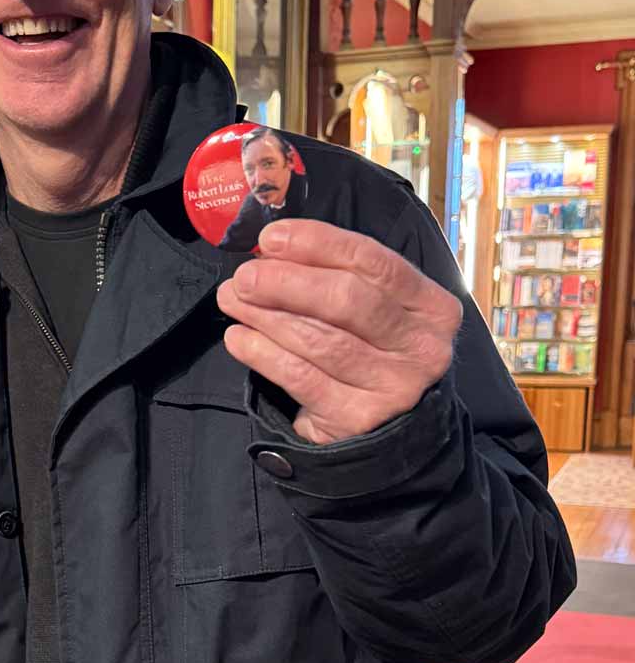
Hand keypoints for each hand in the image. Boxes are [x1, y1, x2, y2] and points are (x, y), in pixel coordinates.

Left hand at [216, 219, 461, 444]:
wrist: (389, 424)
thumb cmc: (372, 346)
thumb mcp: (371, 305)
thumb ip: (331, 274)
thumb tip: (270, 252)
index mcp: (430, 305)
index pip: (371, 261)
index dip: (317, 244)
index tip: (270, 239)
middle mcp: (421, 347)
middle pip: (346, 301)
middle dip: (285, 282)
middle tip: (244, 276)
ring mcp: (394, 387)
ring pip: (319, 340)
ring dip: (265, 315)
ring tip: (232, 299)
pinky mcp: (358, 420)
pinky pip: (301, 378)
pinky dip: (262, 354)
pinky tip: (239, 337)